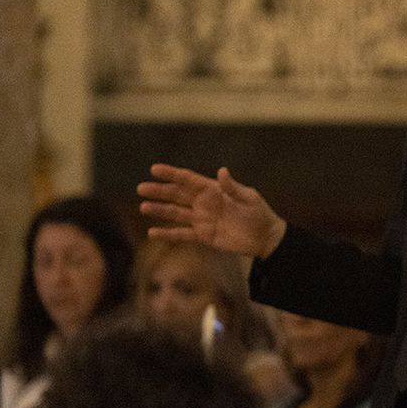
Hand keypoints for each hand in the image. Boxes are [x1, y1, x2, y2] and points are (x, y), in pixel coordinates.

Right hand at [138, 164, 287, 258]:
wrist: (265, 238)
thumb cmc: (259, 214)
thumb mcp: (249, 198)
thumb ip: (233, 187)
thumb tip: (222, 171)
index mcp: (213, 190)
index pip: (188, 180)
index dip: (172, 174)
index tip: (154, 169)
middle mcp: (204, 203)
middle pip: (177, 195)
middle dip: (160, 191)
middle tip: (141, 188)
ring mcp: (201, 219)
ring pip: (176, 213)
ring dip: (160, 210)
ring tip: (143, 207)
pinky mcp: (203, 235)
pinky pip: (182, 234)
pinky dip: (167, 233)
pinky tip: (152, 232)